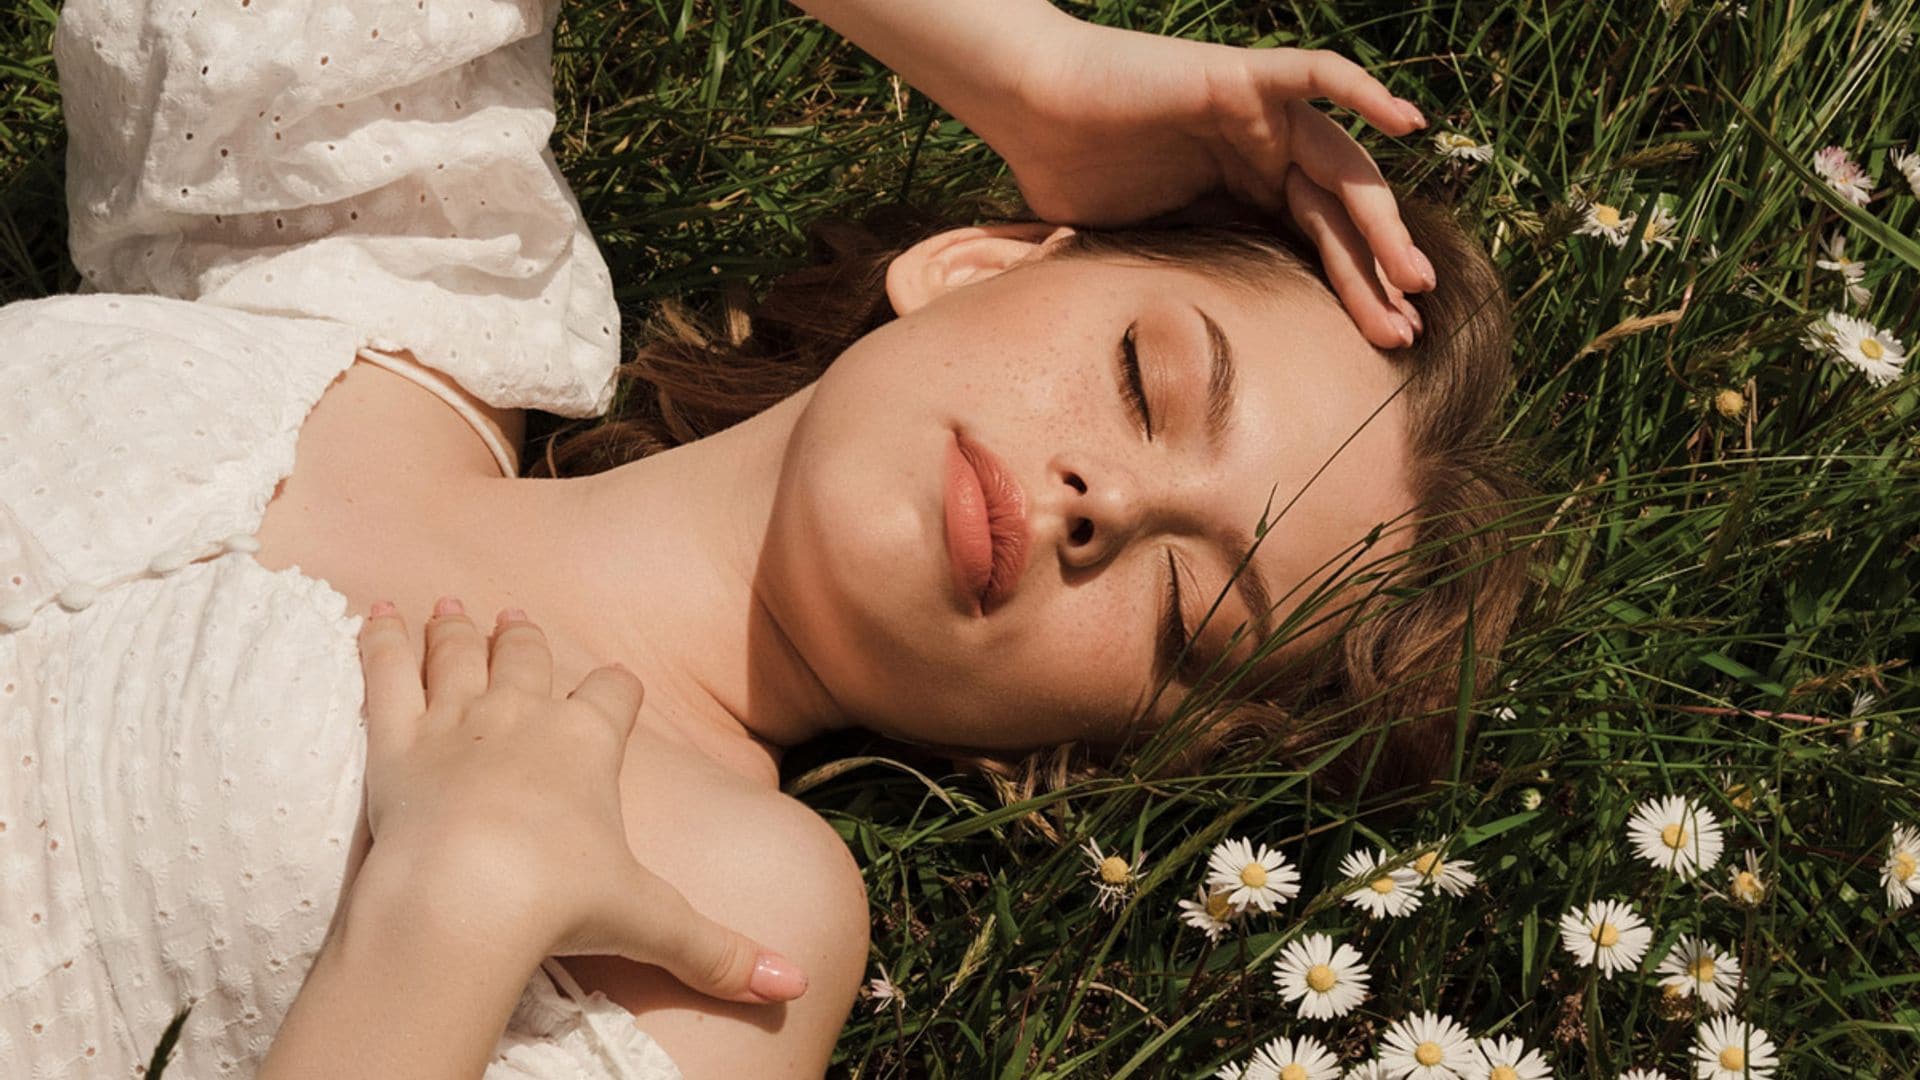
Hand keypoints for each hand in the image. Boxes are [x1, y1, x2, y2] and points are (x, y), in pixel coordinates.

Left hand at [355, 599, 808, 1004]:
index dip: (619, 688)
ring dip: (456, 631)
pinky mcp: (394, 742)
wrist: (467, 899)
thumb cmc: (561, 903)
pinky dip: (379, 640)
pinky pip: (385, 675)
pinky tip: (373, 614)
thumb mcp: (652, 924)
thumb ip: (719, 952)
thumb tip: (796, 988)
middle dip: (523, 639)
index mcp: (589, 743)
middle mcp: (524, 718)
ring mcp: (456, 723)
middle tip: (514, 618)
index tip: (619, 683)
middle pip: (527, 659)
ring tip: (451, 607)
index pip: (614, 694)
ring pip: (457, 658)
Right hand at [986, 23, 1432, 347]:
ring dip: (1381, 222)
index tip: (1386, 344)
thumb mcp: (1137, 249)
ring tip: (1412, 277)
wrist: (1025, 109)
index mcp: (1244, 192)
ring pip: (1342, 167)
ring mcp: (1256, 114)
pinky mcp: (1239, 76)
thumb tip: (1186, 363)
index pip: (1317, 246)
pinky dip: (1363, 90)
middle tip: (1405, 332)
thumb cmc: (1066, 174)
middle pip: (1339, 218)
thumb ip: (1181, 281)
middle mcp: (1262, 152)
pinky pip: (1314, 73)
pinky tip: (1406, 121)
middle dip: (1376, 276)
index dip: (1354, 292)